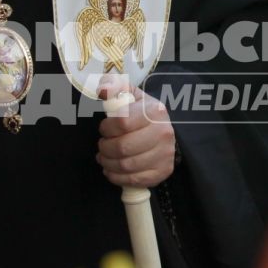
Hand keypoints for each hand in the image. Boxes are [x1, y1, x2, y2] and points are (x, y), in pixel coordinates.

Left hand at [96, 74, 175, 188]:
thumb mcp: (129, 95)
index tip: (104, 129)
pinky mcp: (163, 171)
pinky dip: (117, 177)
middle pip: (123, 147)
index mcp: (154, 111)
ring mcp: (165, 154)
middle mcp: (163, 133)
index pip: (122, 122)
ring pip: (126, 166)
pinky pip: (134, 180)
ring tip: (104, 157)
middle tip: (102, 146)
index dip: (106, 128)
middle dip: (105, 148)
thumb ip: (114, 86)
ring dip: (108, 163)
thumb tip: (103, 89)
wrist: (162, 130)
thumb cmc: (140, 112)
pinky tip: (112, 170)